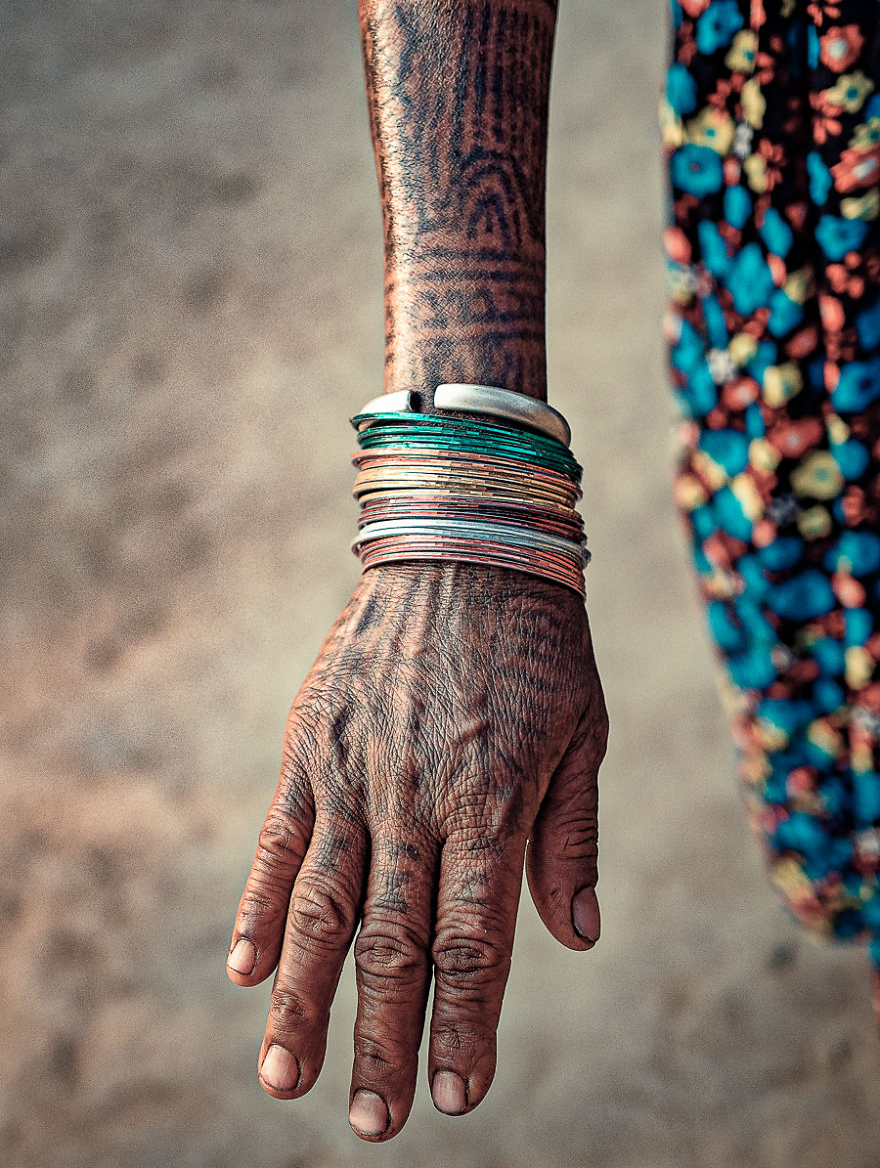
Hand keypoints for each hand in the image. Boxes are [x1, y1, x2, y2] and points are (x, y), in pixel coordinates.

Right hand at [226, 560, 607, 1140]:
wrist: (464, 539)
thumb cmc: (538, 641)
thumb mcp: (583, 731)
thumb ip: (572, 836)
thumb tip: (577, 939)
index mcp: (493, 798)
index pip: (475, 940)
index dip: (469, 1024)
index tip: (457, 1095)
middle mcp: (417, 795)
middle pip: (394, 942)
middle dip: (384, 1039)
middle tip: (372, 1123)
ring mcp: (355, 768)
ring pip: (326, 905)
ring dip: (307, 999)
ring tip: (286, 1080)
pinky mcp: (311, 741)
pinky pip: (282, 838)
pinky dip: (263, 907)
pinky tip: (249, 970)